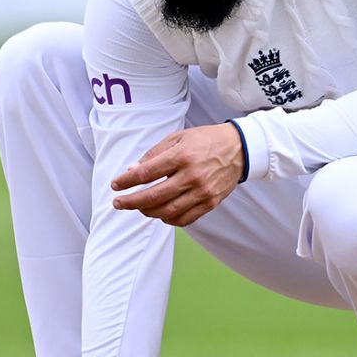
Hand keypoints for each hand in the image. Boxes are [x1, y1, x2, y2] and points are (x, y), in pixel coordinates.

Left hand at [110, 123, 244, 226]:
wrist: (240, 149)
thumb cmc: (206, 140)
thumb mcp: (178, 137)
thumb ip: (154, 154)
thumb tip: (133, 170)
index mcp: (182, 156)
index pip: (146, 173)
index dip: (127, 181)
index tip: (116, 185)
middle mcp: (192, 176)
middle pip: (153, 196)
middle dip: (131, 201)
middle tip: (118, 203)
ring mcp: (202, 192)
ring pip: (167, 211)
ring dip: (148, 212)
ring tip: (138, 207)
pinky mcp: (210, 203)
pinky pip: (185, 219)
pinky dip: (169, 219)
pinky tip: (160, 213)